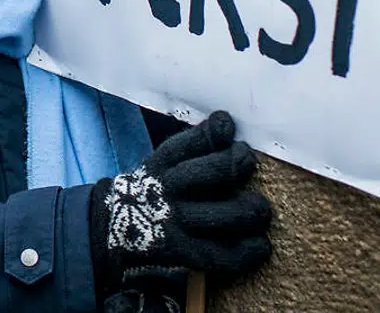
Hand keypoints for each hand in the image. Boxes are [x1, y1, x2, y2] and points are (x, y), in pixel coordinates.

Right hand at [90, 111, 272, 287]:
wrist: (119, 229)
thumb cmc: (160, 190)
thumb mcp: (165, 162)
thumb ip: (196, 146)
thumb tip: (228, 124)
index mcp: (164, 163)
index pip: (192, 142)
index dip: (215, 132)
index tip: (227, 126)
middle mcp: (169, 190)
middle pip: (213, 172)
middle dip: (237, 164)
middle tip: (248, 162)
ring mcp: (176, 223)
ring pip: (222, 214)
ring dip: (249, 210)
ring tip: (260, 208)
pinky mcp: (185, 253)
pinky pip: (222, 255)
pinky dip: (248, 250)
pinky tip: (260, 244)